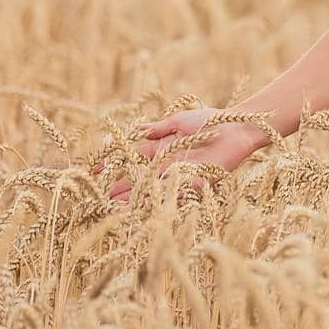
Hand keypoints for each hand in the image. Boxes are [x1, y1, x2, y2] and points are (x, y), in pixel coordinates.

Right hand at [94, 108, 263, 201]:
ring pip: (150, 190)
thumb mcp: (178, 121)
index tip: (92, 171)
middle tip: (97, 199)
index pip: (130, 160)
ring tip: (111, 207)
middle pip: (137, 179)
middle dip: (117, 188)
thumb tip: (134, 130)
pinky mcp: (192, 183)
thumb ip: (157, 128)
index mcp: (160, 150)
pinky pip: (171, 193)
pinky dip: (155, 199)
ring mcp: (178, 176)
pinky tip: (139, 205)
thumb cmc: (210, 121)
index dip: (112, 165)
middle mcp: (166, 166)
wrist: (237, 128)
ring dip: (132, 199)